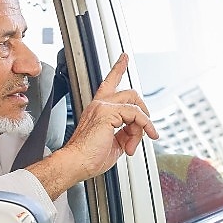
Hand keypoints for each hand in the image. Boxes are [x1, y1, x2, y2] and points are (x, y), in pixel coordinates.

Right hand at [59, 54, 158, 179]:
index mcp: (98, 110)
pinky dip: (142, 128)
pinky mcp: (108, 113)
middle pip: (130, 93)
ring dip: (142, 126)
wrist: (75, 163)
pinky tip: (135, 142)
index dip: (118, 68)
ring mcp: (103, 107)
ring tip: (133, 144)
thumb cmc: (88, 158)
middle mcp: (99, 105)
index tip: (124, 58)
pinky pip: (136, 115)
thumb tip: (137, 132)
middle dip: (143, 110)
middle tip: (146, 129)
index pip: (109, 83)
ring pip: (135, 105)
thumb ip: (126, 133)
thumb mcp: (114, 144)